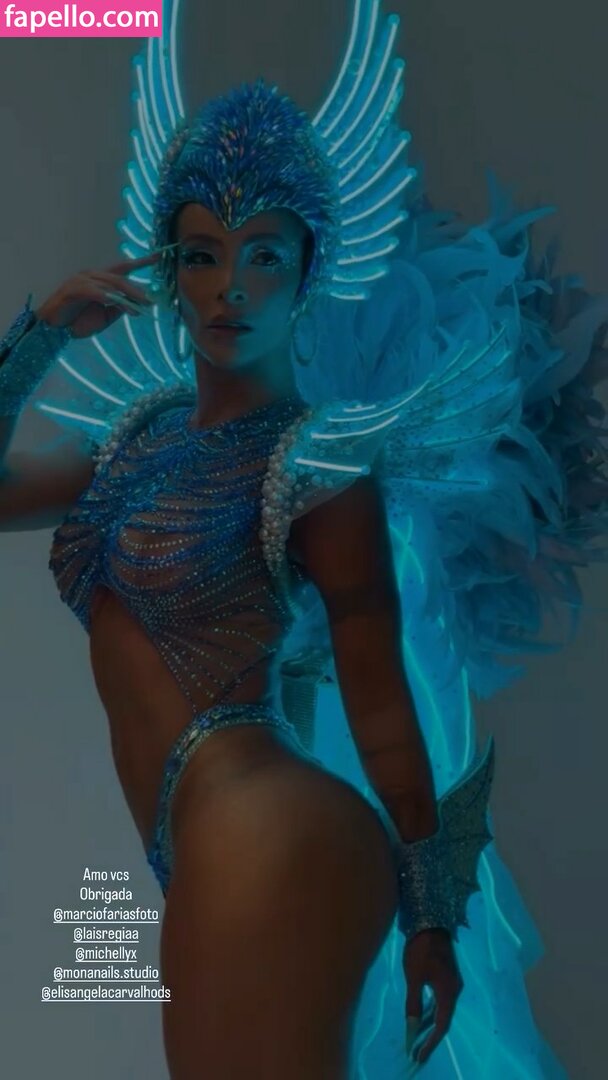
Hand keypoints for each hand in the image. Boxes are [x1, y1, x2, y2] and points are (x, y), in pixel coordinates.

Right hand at [33, 251, 162, 339]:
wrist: (54, 329)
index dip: (141, 262)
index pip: (123, 268)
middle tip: (150, 302)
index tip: (159, 256)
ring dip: (123, 297)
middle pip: (119, 278)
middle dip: (136, 290)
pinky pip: (90, 291)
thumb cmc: (78, 321)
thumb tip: (137, 303)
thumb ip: (119, 306)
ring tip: (135, 308)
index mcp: (100, 279)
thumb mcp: (106, 315)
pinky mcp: (71, 290)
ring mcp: (80, 281)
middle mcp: (91, 275)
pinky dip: (102, 295)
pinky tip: (110, 301)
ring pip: (108, 285)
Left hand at [403, 927, 462, 1067]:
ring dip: (431, 1024)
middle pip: (444, 1019)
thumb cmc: (420, 949)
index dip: (430, 1043)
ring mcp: (453, 982)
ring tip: (417, 1038)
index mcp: (449, 992)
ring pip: (443, 1010)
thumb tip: (412, 1026)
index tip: (418, 1056)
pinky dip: (432, 1012)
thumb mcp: (414, 976)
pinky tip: (422, 1015)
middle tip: (416, 1052)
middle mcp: (455, 990)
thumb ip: (413, 1002)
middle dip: (430, 1037)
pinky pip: (441, 1000)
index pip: (441, 1025)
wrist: (430, 922)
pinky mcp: (448, 976)